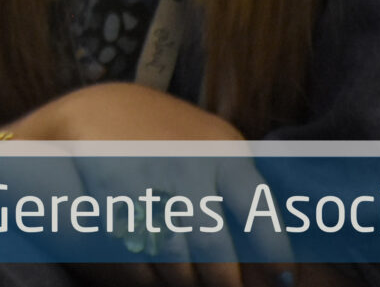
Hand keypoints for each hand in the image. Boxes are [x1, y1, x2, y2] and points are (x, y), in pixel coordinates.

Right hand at [10, 86, 285, 286]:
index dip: (274, 256)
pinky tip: (150, 271)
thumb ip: (241, 196)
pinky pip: (133, 254)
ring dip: (181, 281)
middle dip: (221, 281)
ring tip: (183, 278)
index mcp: (224, 151)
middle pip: (214, 250)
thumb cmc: (168, 139)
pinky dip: (143, 274)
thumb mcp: (212, 149)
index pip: (260, 214)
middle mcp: (190, 163)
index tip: (283, 281)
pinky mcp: (109, 191)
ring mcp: (147, 177)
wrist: (96, 109)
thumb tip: (279, 269)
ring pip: (174, 260)